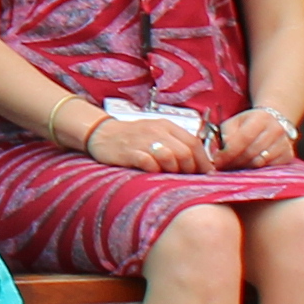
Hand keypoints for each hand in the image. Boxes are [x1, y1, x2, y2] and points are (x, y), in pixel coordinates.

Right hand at [81, 107, 208, 175]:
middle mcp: (156, 131)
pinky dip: (154, 171)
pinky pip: (150, 163)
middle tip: (182, 177)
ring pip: (170, 157)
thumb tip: (202, 166)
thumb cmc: (132, 138)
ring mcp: (142, 140)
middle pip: (185, 152)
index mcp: (166, 126)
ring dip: (172, 170)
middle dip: (188, 169)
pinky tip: (151, 173)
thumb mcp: (157, 134)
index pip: (194, 143)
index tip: (202, 174)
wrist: (100, 133)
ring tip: (166, 175)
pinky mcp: (129, 152)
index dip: (202, 161)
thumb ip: (177, 145)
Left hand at [211, 106, 300, 169]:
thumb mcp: (236, 122)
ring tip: (231, 168)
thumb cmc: (250, 122)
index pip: (244, 138)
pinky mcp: (288, 156)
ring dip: (243, 168)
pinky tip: (246, 169)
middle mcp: (276, 130)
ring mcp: (284, 144)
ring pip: (260, 162)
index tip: (217, 160)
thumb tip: (221, 151)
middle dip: (233, 162)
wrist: (275, 121)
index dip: (229, 152)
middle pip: (251, 152)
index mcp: (261, 118)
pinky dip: (255, 171)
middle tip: (221, 167)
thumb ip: (227, 134)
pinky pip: (269, 168)